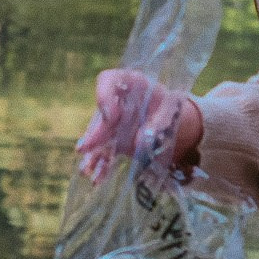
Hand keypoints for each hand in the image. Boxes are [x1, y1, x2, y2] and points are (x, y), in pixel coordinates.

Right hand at [76, 68, 202, 181]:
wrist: (172, 121)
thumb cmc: (171, 109)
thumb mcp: (171, 112)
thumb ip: (158, 125)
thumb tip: (140, 143)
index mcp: (130, 84)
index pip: (108, 80)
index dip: (105, 96)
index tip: (112, 116)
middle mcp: (117, 101)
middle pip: (101, 114)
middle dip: (94, 133)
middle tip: (86, 148)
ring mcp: (114, 122)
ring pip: (99, 136)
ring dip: (92, 153)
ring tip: (85, 170)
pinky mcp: (115, 139)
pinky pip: (106, 151)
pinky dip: (102, 165)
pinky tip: (97, 179)